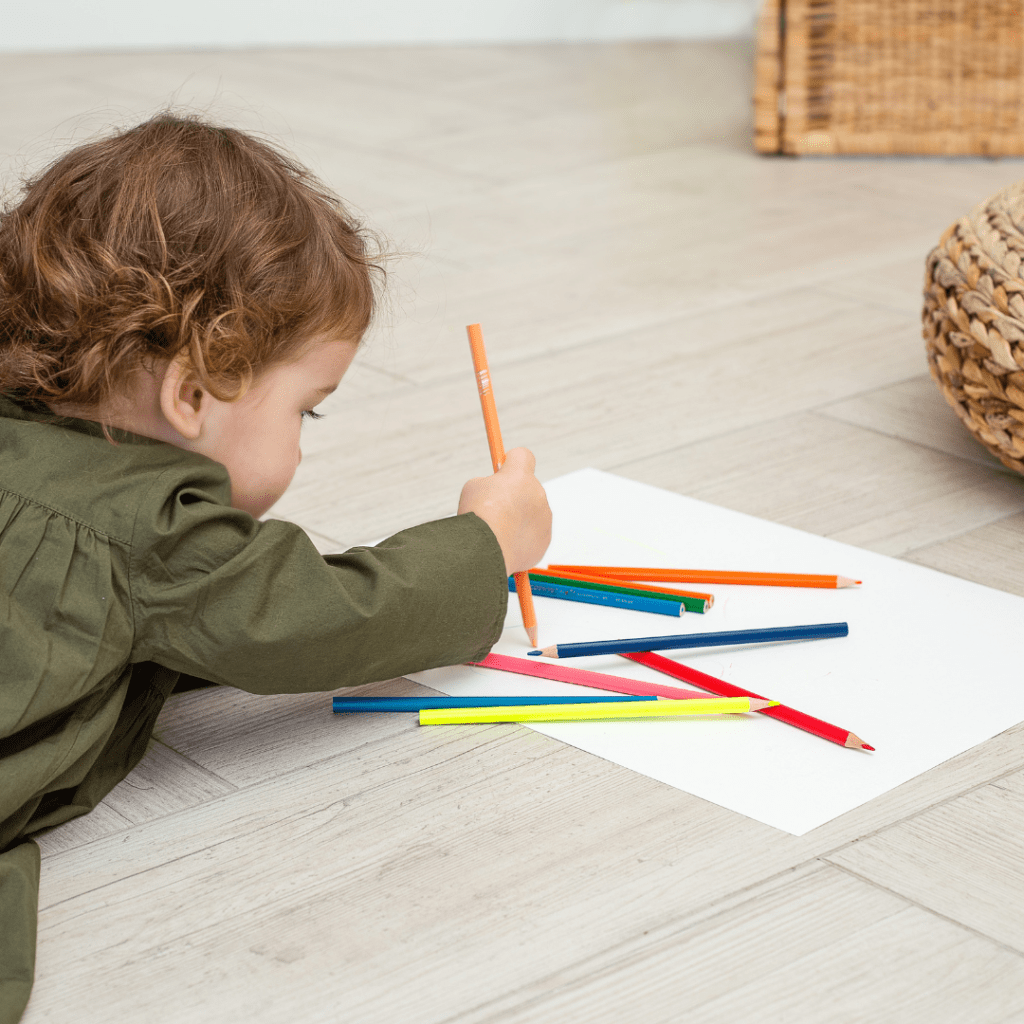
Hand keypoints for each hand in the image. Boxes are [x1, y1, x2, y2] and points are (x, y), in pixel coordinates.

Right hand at [458, 448, 551, 575]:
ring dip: (519, 518)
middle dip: (514, 495)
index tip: (503, 469)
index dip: (511, 462)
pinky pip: (534, 533)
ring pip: (532, 512)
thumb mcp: (473, 488)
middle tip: (494, 508)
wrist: (485, 551)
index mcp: (520, 475)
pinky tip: (505, 543)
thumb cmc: (477, 518)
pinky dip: (523, 537)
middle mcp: (537, 493)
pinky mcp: (545, 539)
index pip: (522, 455)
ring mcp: (544, 517)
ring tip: (498, 530)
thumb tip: (493, 488)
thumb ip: (488, 483)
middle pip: (528, 487)